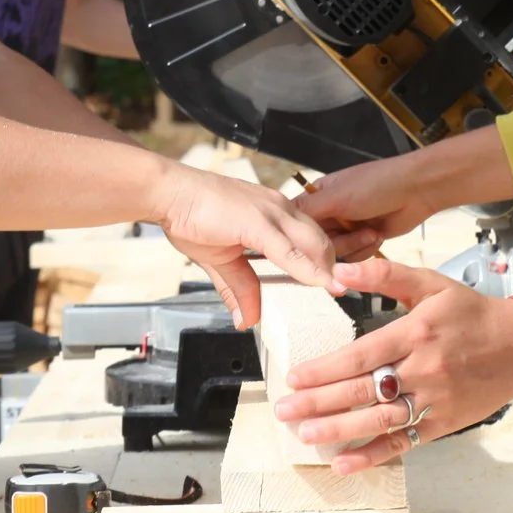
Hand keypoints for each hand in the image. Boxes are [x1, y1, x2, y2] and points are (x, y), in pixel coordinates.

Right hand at [150, 163, 337, 328]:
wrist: (169, 193)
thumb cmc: (192, 214)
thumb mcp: (221, 260)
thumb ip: (240, 288)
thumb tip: (247, 319)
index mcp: (274, 213)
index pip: (311, 237)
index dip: (325, 261)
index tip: (335, 282)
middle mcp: (279, 209)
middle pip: (321, 240)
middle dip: (336, 266)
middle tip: (343, 291)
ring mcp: (271, 213)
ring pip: (313, 243)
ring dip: (328, 270)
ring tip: (340, 292)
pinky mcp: (258, 222)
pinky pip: (289, 250)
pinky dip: (307, 269)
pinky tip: (320, 284)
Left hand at [272, 256, 512, 472]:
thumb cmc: (472, 313)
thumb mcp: (432, 283)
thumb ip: (386, 275)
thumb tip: (339, 271)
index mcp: (417, 332)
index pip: (363, 354)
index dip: (326, 368)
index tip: (295, 376)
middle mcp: (424, 369)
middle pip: (364, 389)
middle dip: (320, 401)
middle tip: (285, 409)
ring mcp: (435, 400)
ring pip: (380, 419)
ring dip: (339, 430)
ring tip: (305, 434)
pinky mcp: (444, 424)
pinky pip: (404, 443)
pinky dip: (373, 455)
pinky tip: (344, 463)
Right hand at [296, 156, 437, 259]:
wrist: (417, 191)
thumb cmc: (379, 183)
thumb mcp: (337, 196)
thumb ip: (308, 210)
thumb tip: (278, 219)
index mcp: (319, 197)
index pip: (299, 225)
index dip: (304, 238)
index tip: (310, 249)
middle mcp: (331, 213)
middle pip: (318, 245)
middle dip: (337, 244)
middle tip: (350, 234)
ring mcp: (348, 228)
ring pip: (337, 254)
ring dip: (355, 246)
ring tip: (369, 231)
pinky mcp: (364, 240)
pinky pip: (355, 258)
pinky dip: (366, 250)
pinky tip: (376, 235)